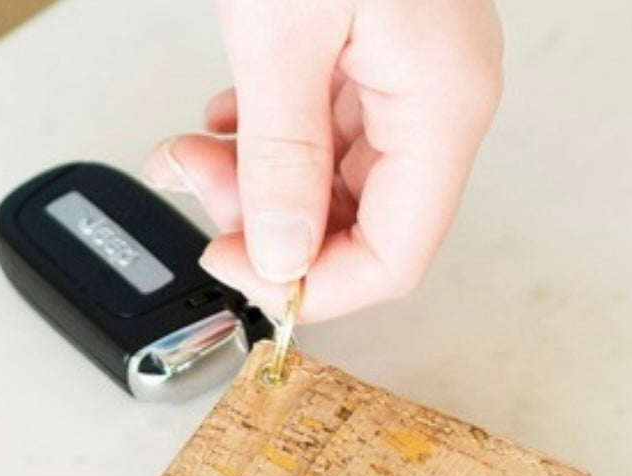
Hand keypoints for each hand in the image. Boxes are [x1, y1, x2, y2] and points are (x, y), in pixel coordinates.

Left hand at [144, 0, 502, 321]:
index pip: (396, 256)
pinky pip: (315, 135)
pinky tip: (222, 125)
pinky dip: (261, 144)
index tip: (243, 275)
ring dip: (253, 184)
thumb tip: (283, 254)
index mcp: (440, 105)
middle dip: (268, 226)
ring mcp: (399, 79)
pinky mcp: (362, 57)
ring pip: (329, 184)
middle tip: (199, 193)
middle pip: (358, 225)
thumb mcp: (284, 30)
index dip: (317, 289)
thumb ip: (282, 156)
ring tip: (190, 150)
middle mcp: (432, 101)